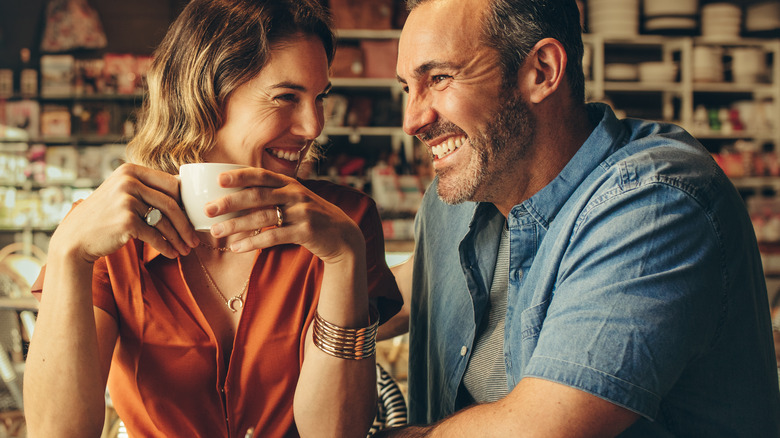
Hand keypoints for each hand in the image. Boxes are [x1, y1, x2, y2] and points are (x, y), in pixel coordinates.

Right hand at [49, 163, 199, 262]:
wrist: (75, 238)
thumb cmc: (105, 216)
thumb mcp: (122, 193)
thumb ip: (146, 188)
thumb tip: (183, 188)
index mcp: (131, 170)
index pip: (172, 184)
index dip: (186, 203)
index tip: (193, 218)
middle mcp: (128, 181)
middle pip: (172, 204)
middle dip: (186, 225)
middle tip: (195, 240)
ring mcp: (126, 200)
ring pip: (165, 222)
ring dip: (178, 239)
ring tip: (186, 250)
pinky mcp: (126, 221)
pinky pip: (155, 236)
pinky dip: (166, 247)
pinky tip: (172, 254)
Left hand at [204, 168, 363, 263]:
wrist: (342, 236)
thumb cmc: (311, 217)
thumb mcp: (296, 200)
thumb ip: (273, 196)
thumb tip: (236, 199)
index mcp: (290, 184)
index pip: (262, 175)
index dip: (240, 175)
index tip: (219, 179)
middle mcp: (295, 194)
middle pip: (258, 195)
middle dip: (230, 202)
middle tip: (208, 210)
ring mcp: (302, 212)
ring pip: (263, 217)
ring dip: (236, 225)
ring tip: (216, 232)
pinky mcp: (305, 231)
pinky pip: (274, 236)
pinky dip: (253, 242)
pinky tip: (237, 247)